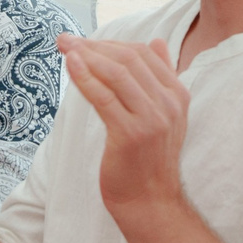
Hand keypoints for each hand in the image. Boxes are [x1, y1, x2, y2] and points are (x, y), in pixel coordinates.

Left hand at [56, 34, 189, 219]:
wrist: (149, 202)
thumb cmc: (147, 159)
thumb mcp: (162, 115)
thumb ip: (160, 78)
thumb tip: (156, 41)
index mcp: (178, 95)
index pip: (144, 54)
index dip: (111, 42)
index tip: (84, 41)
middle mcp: (169, 104)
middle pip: (129, 59)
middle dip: (94, 45)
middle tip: (66, 40)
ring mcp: (152, 119)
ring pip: (117, 73)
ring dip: (87, 55)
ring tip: (65, 48)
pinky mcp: (131, 133)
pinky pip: (104, 97)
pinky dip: (85, 77)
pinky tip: (71, 66)